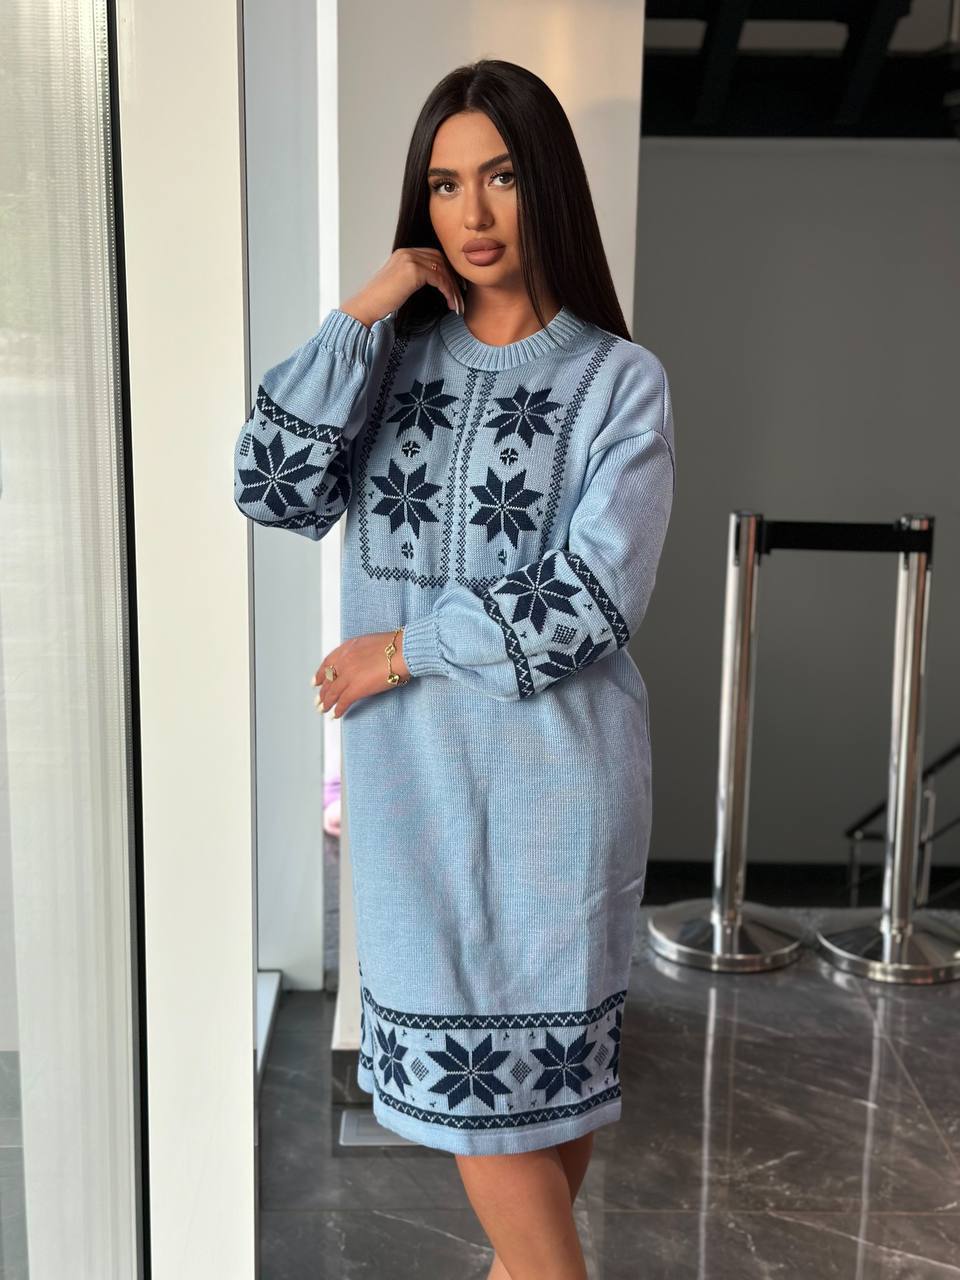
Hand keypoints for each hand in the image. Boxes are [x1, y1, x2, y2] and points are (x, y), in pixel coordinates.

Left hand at [311, 630, 411, 718]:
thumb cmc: (396, 647)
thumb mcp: (372, 642)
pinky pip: (343, 702)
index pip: (328, 662)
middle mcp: (344, 661)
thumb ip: (361, 652)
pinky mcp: (356, 689)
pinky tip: (336, 715)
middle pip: (328, 679)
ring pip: (332, 692)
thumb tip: (362, 660)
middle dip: (322, 691)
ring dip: (326, 703)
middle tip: (318, 700)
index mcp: (348, 648)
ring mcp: (348, 675)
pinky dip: (338, 710)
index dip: (320, 673)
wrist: (402, 652)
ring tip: (323, 709)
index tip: (317, 681)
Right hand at [339, 248, 462, 328]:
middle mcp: (407, 252)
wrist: (366, 306)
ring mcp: (409, 259)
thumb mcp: (400, 285)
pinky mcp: (413, 270)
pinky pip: (439, 278)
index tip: (455, 286)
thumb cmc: (380, 301)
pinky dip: (448, 291)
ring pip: (442, 269)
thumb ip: (414, 279)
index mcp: (404, 253)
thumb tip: (434, 283)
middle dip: (453, 278)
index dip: (447, 271)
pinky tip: (450, 303)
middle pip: (440, 260)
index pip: (433, 256)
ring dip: (452, 288)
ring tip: (457, 305)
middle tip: (461, 295)